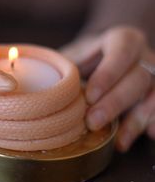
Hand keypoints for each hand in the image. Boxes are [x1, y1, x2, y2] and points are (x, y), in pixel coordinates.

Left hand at [61, 26, 154, 151]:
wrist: (111, 57)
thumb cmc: (89, 59)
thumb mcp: (76, 55)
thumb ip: (64, 65)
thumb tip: (38, 85)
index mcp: (123, 40)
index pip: (120, 52)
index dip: (108, 74)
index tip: (90, 96)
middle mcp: (144, 55)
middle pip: (138, 78)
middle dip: (116, 102)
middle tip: (93, 122)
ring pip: (153, 95)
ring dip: (136, 120)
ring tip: (119, 142)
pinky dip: (152, 122)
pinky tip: (146, 135)